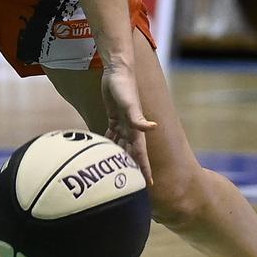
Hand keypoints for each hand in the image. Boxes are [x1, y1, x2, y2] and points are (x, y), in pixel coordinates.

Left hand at [100, 68, 156, 184]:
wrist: (117, 70)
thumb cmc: (124, 86)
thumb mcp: (129, 102)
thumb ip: (138, 117)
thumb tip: (152, 128)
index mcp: (136, 128)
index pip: (141, 154)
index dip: (144, 169)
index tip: (149, 185)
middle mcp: (131, 128)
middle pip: (131, 153)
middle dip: (133, 168)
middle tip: (131, 185)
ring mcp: (122, 123)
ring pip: (121, 145)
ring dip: (120, 157)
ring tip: (117, 173)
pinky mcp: (113, 117)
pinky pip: (111, 135)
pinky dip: (109, 144)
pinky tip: (104, 152)